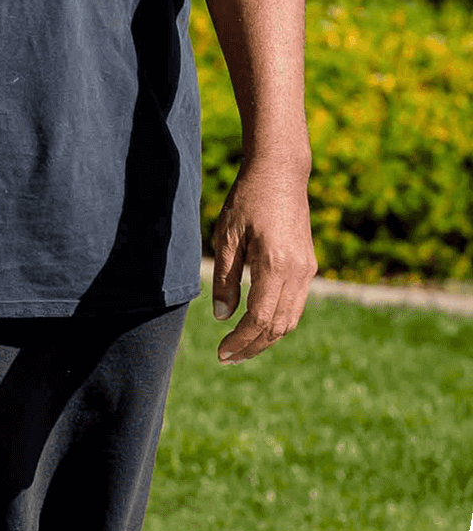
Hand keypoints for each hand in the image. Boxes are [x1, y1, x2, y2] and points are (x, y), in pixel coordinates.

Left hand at [209, 156, 316, 363]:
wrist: (280, 173)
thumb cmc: (247, 199)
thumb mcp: (226, 235)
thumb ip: (225, 278)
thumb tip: (222, 317)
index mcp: (274, 265)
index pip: (259, 319)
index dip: (241, 341)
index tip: (221, 353)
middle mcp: (298, 273)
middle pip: (278, 326)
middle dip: (253, 346)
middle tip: (227, 358)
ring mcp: (307, 271)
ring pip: (290, 319)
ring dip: (266, 337)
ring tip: (240, 347)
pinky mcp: (309, 266)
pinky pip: (295, 304)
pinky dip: (277, 320)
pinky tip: (256, 323)